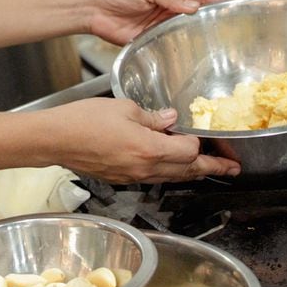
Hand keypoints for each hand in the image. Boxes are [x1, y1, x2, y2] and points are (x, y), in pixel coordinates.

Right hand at [49, 98, 238, 182]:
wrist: (55, 140)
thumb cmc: (84, 121)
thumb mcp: (124, 108)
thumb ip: (152, 117)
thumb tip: (170, 119)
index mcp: (149, 149)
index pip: (189, 152)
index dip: (202, 144)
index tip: (210, 138)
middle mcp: (144, 168)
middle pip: (187, 172)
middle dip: (211, 169)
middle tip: (231, 169)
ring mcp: (132, 176)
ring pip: (171, 177)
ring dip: (191, 172)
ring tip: (207, 169)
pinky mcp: (121, 177)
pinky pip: (152, 177)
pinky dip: (168, 171)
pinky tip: (169, 163)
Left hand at [85, 0, 221, 45]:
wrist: (93, 10)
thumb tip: (193, 6)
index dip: (214, 0)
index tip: (231, 5)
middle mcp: (167, 8)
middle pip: (193, 15)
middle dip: (208, 20)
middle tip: (226, 29)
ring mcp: (159, 24)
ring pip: (182, 31)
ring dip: (194, 36)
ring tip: (212, 43)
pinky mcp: (150, 39)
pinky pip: (167, 44)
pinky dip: (176, 48)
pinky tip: (187, 53)